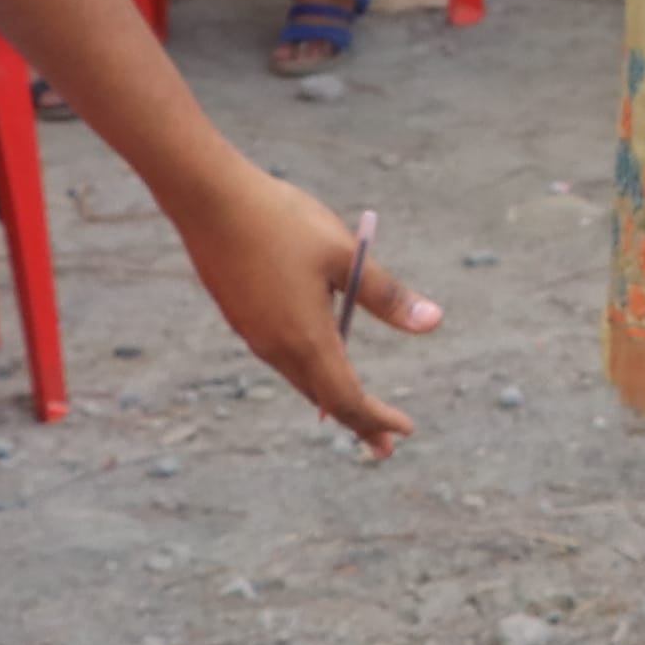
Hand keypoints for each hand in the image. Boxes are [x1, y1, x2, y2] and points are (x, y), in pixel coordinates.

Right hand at [175, 160, 432, 456]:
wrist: (209, 200)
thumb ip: (387, 295)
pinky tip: (316, 363)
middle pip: (324, 397)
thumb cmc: (283, 221)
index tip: (404, 432)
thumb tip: (434, 323)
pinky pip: (280, 357)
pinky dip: (308, 373)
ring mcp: (253, 334)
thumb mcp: (345, 256)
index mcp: (306, 338)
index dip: (377, 418)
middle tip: (384, 445)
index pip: (348, 397)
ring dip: (331, 397)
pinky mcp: (240, 316)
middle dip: (359, 420)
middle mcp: (276, 347)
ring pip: (299, 378)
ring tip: (355, 412)